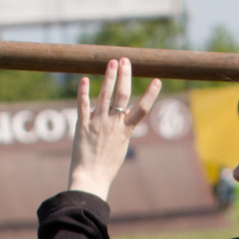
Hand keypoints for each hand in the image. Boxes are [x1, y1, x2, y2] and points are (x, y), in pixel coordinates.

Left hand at [68, 58, 164, 198]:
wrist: (91, 178)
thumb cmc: (107, 166)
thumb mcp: (121, 146)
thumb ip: (123, 128)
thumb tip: (126, 113)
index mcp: (126, 131)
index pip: (143, 109)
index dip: (151, 94)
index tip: (157, 80)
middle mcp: (113, 124)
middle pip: (122, 96)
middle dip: (125, 76)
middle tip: (126, 60)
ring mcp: (97, 123)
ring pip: (104, 96)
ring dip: (108, 77)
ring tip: (111, 62)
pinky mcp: (82, 126)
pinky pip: (83, 106)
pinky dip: (83, 92)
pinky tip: (84, 79)